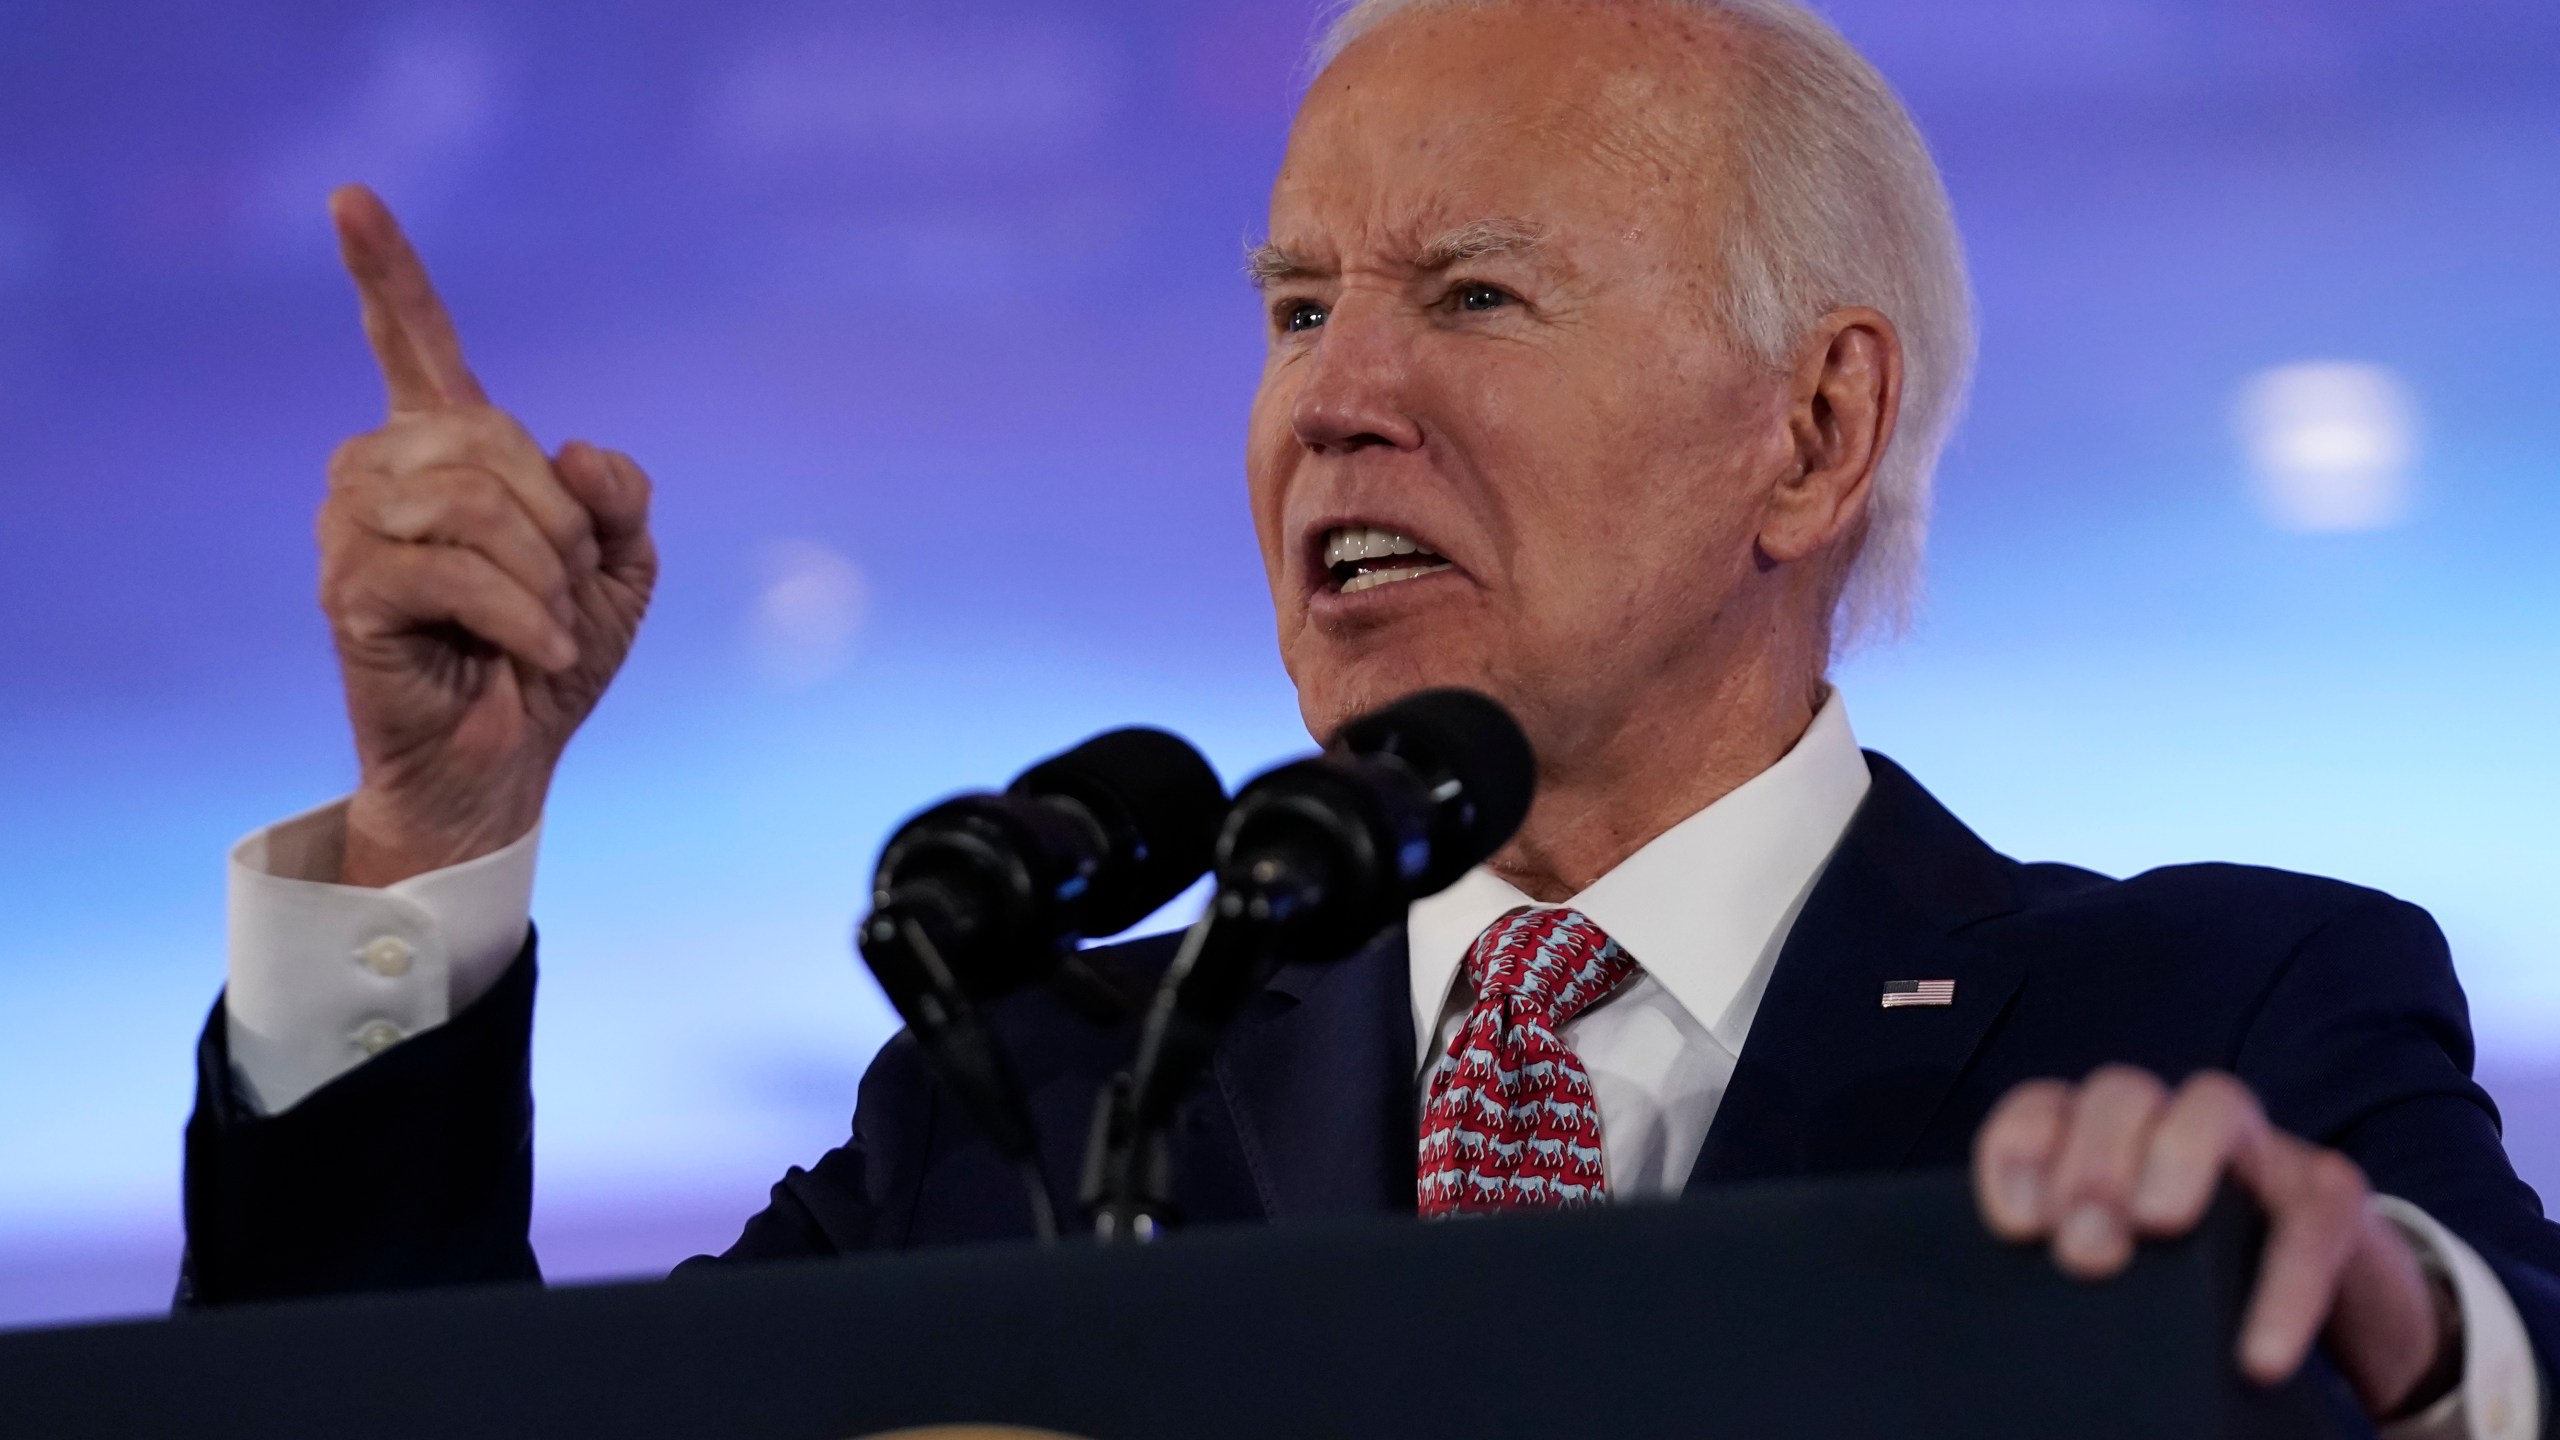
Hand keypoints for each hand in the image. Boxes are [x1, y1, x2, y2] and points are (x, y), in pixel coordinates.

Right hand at [316, 185, 657, 886]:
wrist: (510, 760)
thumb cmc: (554, 655)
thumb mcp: (620, 566)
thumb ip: (617, 495)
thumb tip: (576, 450)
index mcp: (446, 449)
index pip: (413, 341)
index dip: (385, 271)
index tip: (349, 196)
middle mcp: (381, 469)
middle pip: (493, 438)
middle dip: (562, 523)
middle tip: (569, 594)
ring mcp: (353, 525)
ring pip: (475, 501)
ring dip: (545, 574)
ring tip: (551, 628)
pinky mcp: (349, 589)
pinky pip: (457, 570)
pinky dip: (525, 614)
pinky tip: (539, 651)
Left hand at [1973, 1067, 2452, 1419]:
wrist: (2330, 1310)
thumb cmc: (2200, 1285)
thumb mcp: (2128, 1272)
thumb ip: (2079, 1259)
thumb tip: (2038, 1297)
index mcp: (2109, 1139)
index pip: (2043, 1108)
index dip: (2019, 1152)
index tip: (2017, 1228)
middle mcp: (2178, 1122)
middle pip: (2121, 1092)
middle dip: (2093, 1162)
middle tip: (2085, 1249)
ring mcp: (2261, 1148)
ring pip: (2216, 1104)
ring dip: (2177, 1157)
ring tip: (2156, 1229)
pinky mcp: (2332, 1197)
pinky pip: (2312, 1221)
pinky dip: (2285, 1287)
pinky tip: (2259, 1354)